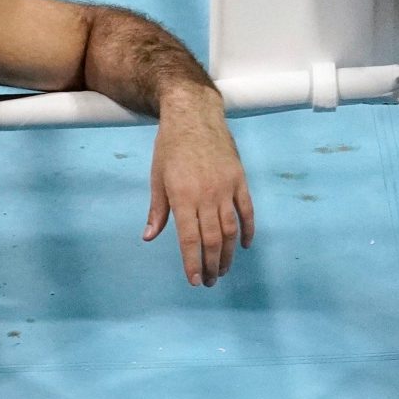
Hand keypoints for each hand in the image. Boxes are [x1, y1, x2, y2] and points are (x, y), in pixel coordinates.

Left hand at [145, 98, 253, 286]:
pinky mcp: (240, 180)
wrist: (195, 116)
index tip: (194, 280)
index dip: (192, 262)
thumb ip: (157, 210)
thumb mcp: (157, 178)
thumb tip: (150, 237)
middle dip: (210, 264)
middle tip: (209, 281)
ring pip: (231, 229)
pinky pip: (247, 211)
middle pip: (212, 239)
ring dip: (227, 253)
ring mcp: (227, 188)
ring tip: (222, 270)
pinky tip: (243, 246)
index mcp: (183, 197)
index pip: (190, 238)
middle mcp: (207, 195)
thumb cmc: (170, 147)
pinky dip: (248, 230)